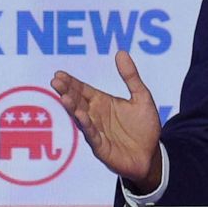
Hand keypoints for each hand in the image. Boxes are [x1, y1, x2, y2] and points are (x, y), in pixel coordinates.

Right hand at [51, 50, 162, 192]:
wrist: (152, 154)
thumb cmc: (144, 126)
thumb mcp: (141, 96)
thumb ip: (130, 76)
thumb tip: (121, 52)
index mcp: (103, 103)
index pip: (83, 90)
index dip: (72, 82)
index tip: (59, 74)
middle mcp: (96, 116)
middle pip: (78, 101)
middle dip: (67, 91)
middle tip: (56, 81)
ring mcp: (97, 132)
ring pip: (81, 118)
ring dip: (72, 108)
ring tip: (64, 97)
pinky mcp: (101, 147)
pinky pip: (92, 135)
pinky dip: (86, 126)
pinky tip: (80, 116)